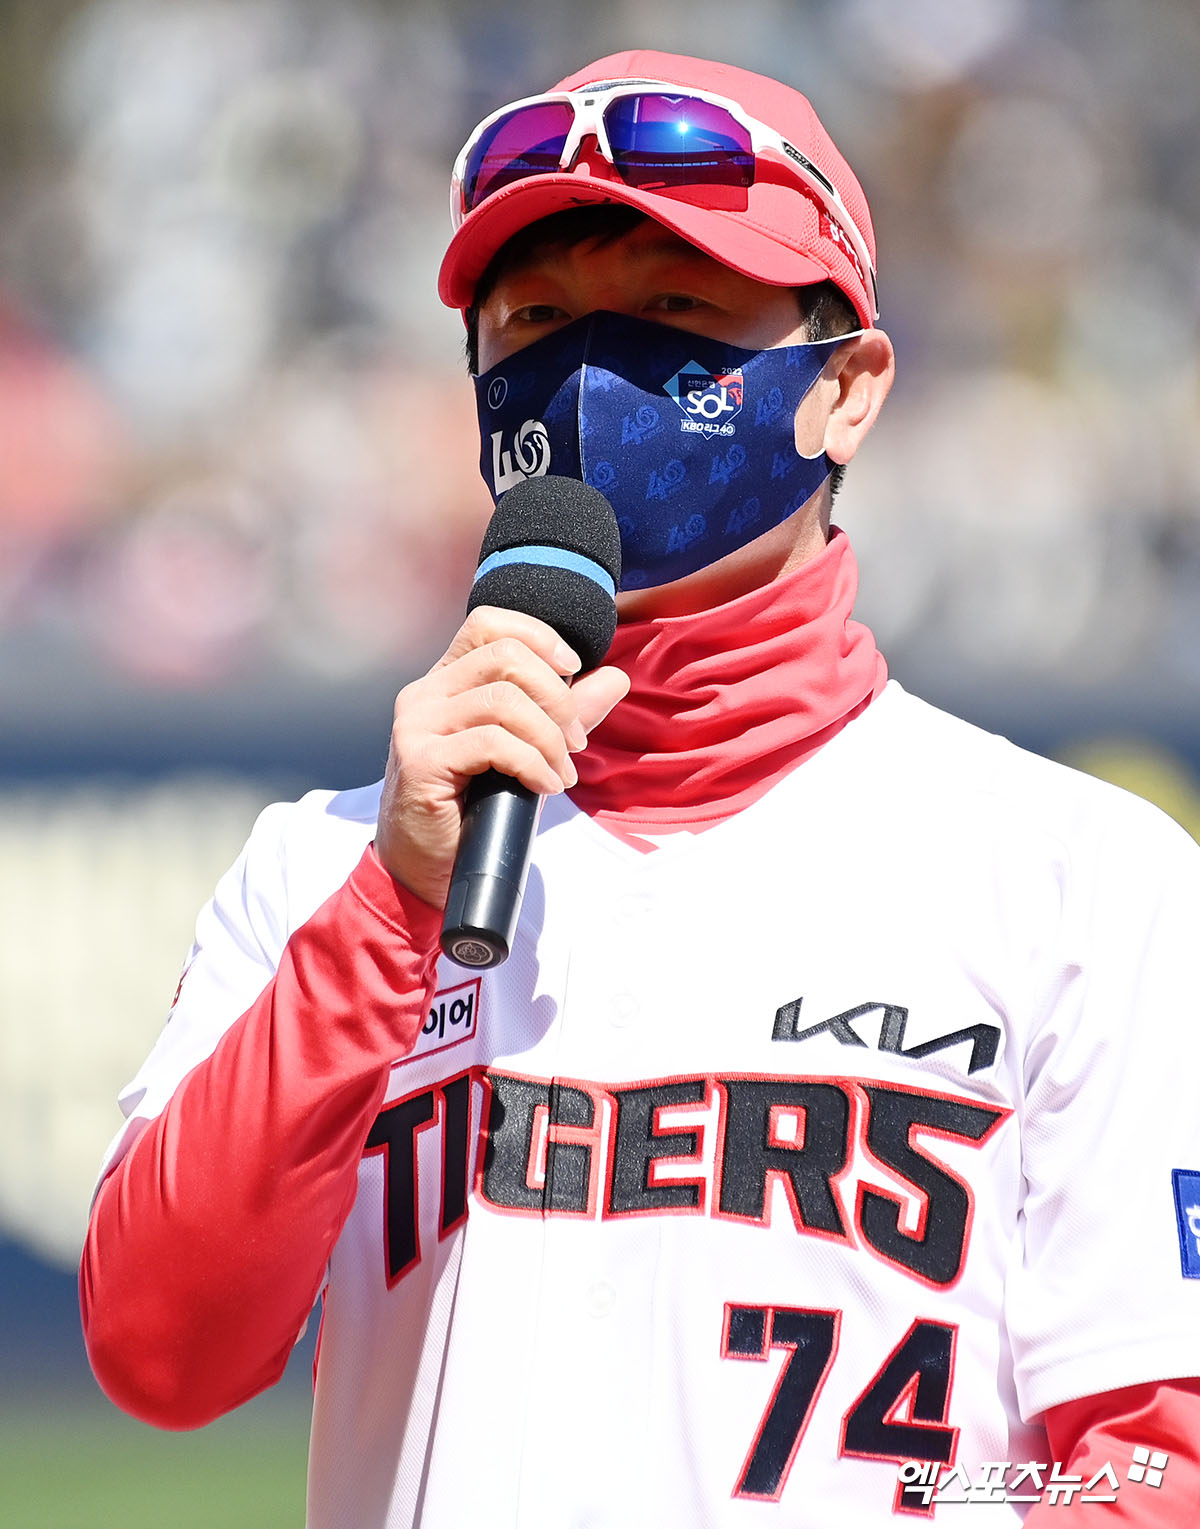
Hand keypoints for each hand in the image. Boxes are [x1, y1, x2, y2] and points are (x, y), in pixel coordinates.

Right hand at [374, 606, 628, 908]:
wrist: (428, 867)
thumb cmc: (475, 808)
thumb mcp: (528, 751)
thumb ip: (565, 713)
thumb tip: (615, 678)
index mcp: (446, 681)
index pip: (489, 623)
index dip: (538, 636)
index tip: (573, 669)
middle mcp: (424, 694)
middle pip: (505, 655)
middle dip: (557, 698)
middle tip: (575, 743)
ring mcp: (417, 725)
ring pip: (503, 699)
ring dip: (549, 738)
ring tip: (561, 773)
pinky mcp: (421, 761)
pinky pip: (493, 743)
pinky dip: (532, 763)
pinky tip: (544, 786)